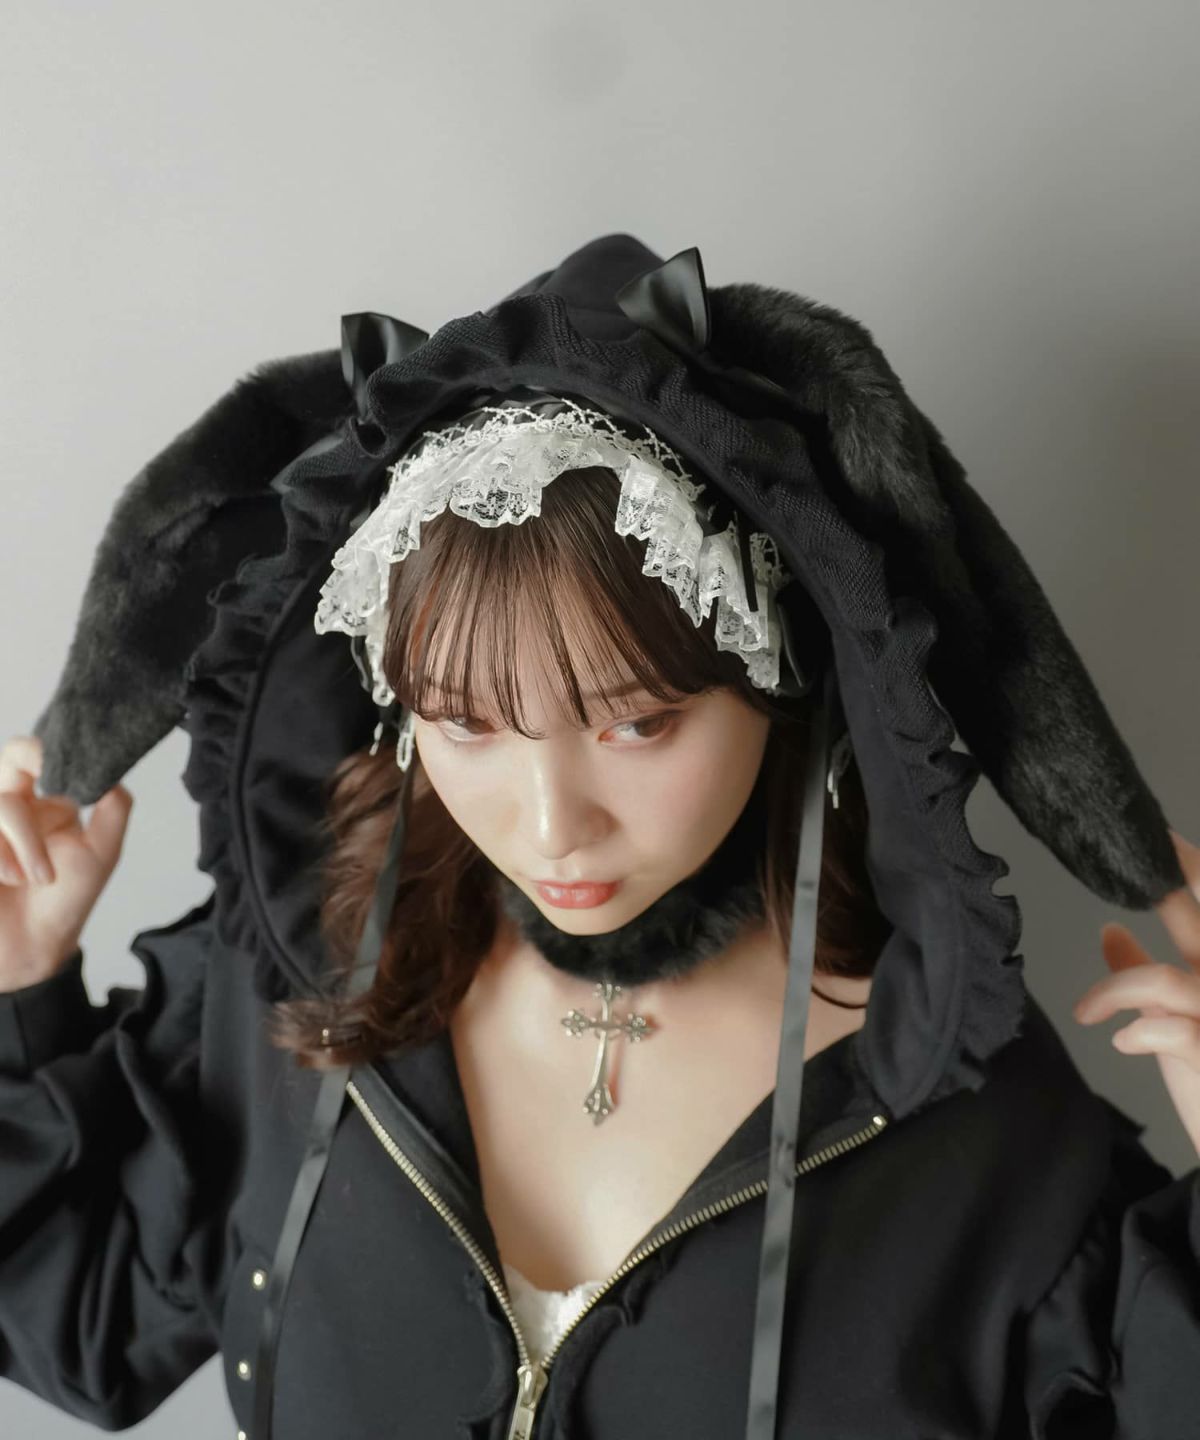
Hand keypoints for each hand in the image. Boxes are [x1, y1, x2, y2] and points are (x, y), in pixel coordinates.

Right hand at [0, 735, 132, 990]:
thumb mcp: (101, 853)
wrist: (32, 949)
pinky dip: (2, 857)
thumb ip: (113, 809)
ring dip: (24, 840)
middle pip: (11, 759)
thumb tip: (113, 770)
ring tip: (38, 878)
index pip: (40, 754)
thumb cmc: (65, 901)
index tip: (63, 757)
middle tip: (43, 780)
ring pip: (2, 804)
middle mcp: (13, 804)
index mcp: (46, 800)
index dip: (48, 746)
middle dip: (29, 767)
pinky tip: (12, 880)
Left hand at [1072, 829, 1199, 1157]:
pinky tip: (1121, 1040)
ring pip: (1165, 979)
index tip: (1158, 836)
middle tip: (1141, 867)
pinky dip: (1136, 1027)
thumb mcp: (1177, 1020)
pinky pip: (1169, 1027)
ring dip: (1117, 988)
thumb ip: (1145, 972)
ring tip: (1089, 1010)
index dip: (1188, 869)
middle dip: (1176, 888)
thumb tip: (1112, 929)